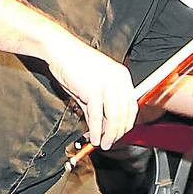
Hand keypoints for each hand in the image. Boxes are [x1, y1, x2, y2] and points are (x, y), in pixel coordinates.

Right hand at [41, 31, 137, 149]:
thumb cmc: (74, 64)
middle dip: (118, 132)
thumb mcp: (92, 84)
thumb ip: (99, 105)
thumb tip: (100, 126)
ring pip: (114, 118)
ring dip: (109, 135)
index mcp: (122, 77)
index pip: (131, 106)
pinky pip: (97, 117)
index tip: (120, 133)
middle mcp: (118, 80)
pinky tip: (94, 138)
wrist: (60, 50)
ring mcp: (107, 85)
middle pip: (125, 115)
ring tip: (104, 144)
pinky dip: (96, 131)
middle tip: (111, 142)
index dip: (126, 123)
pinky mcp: (93, 90)